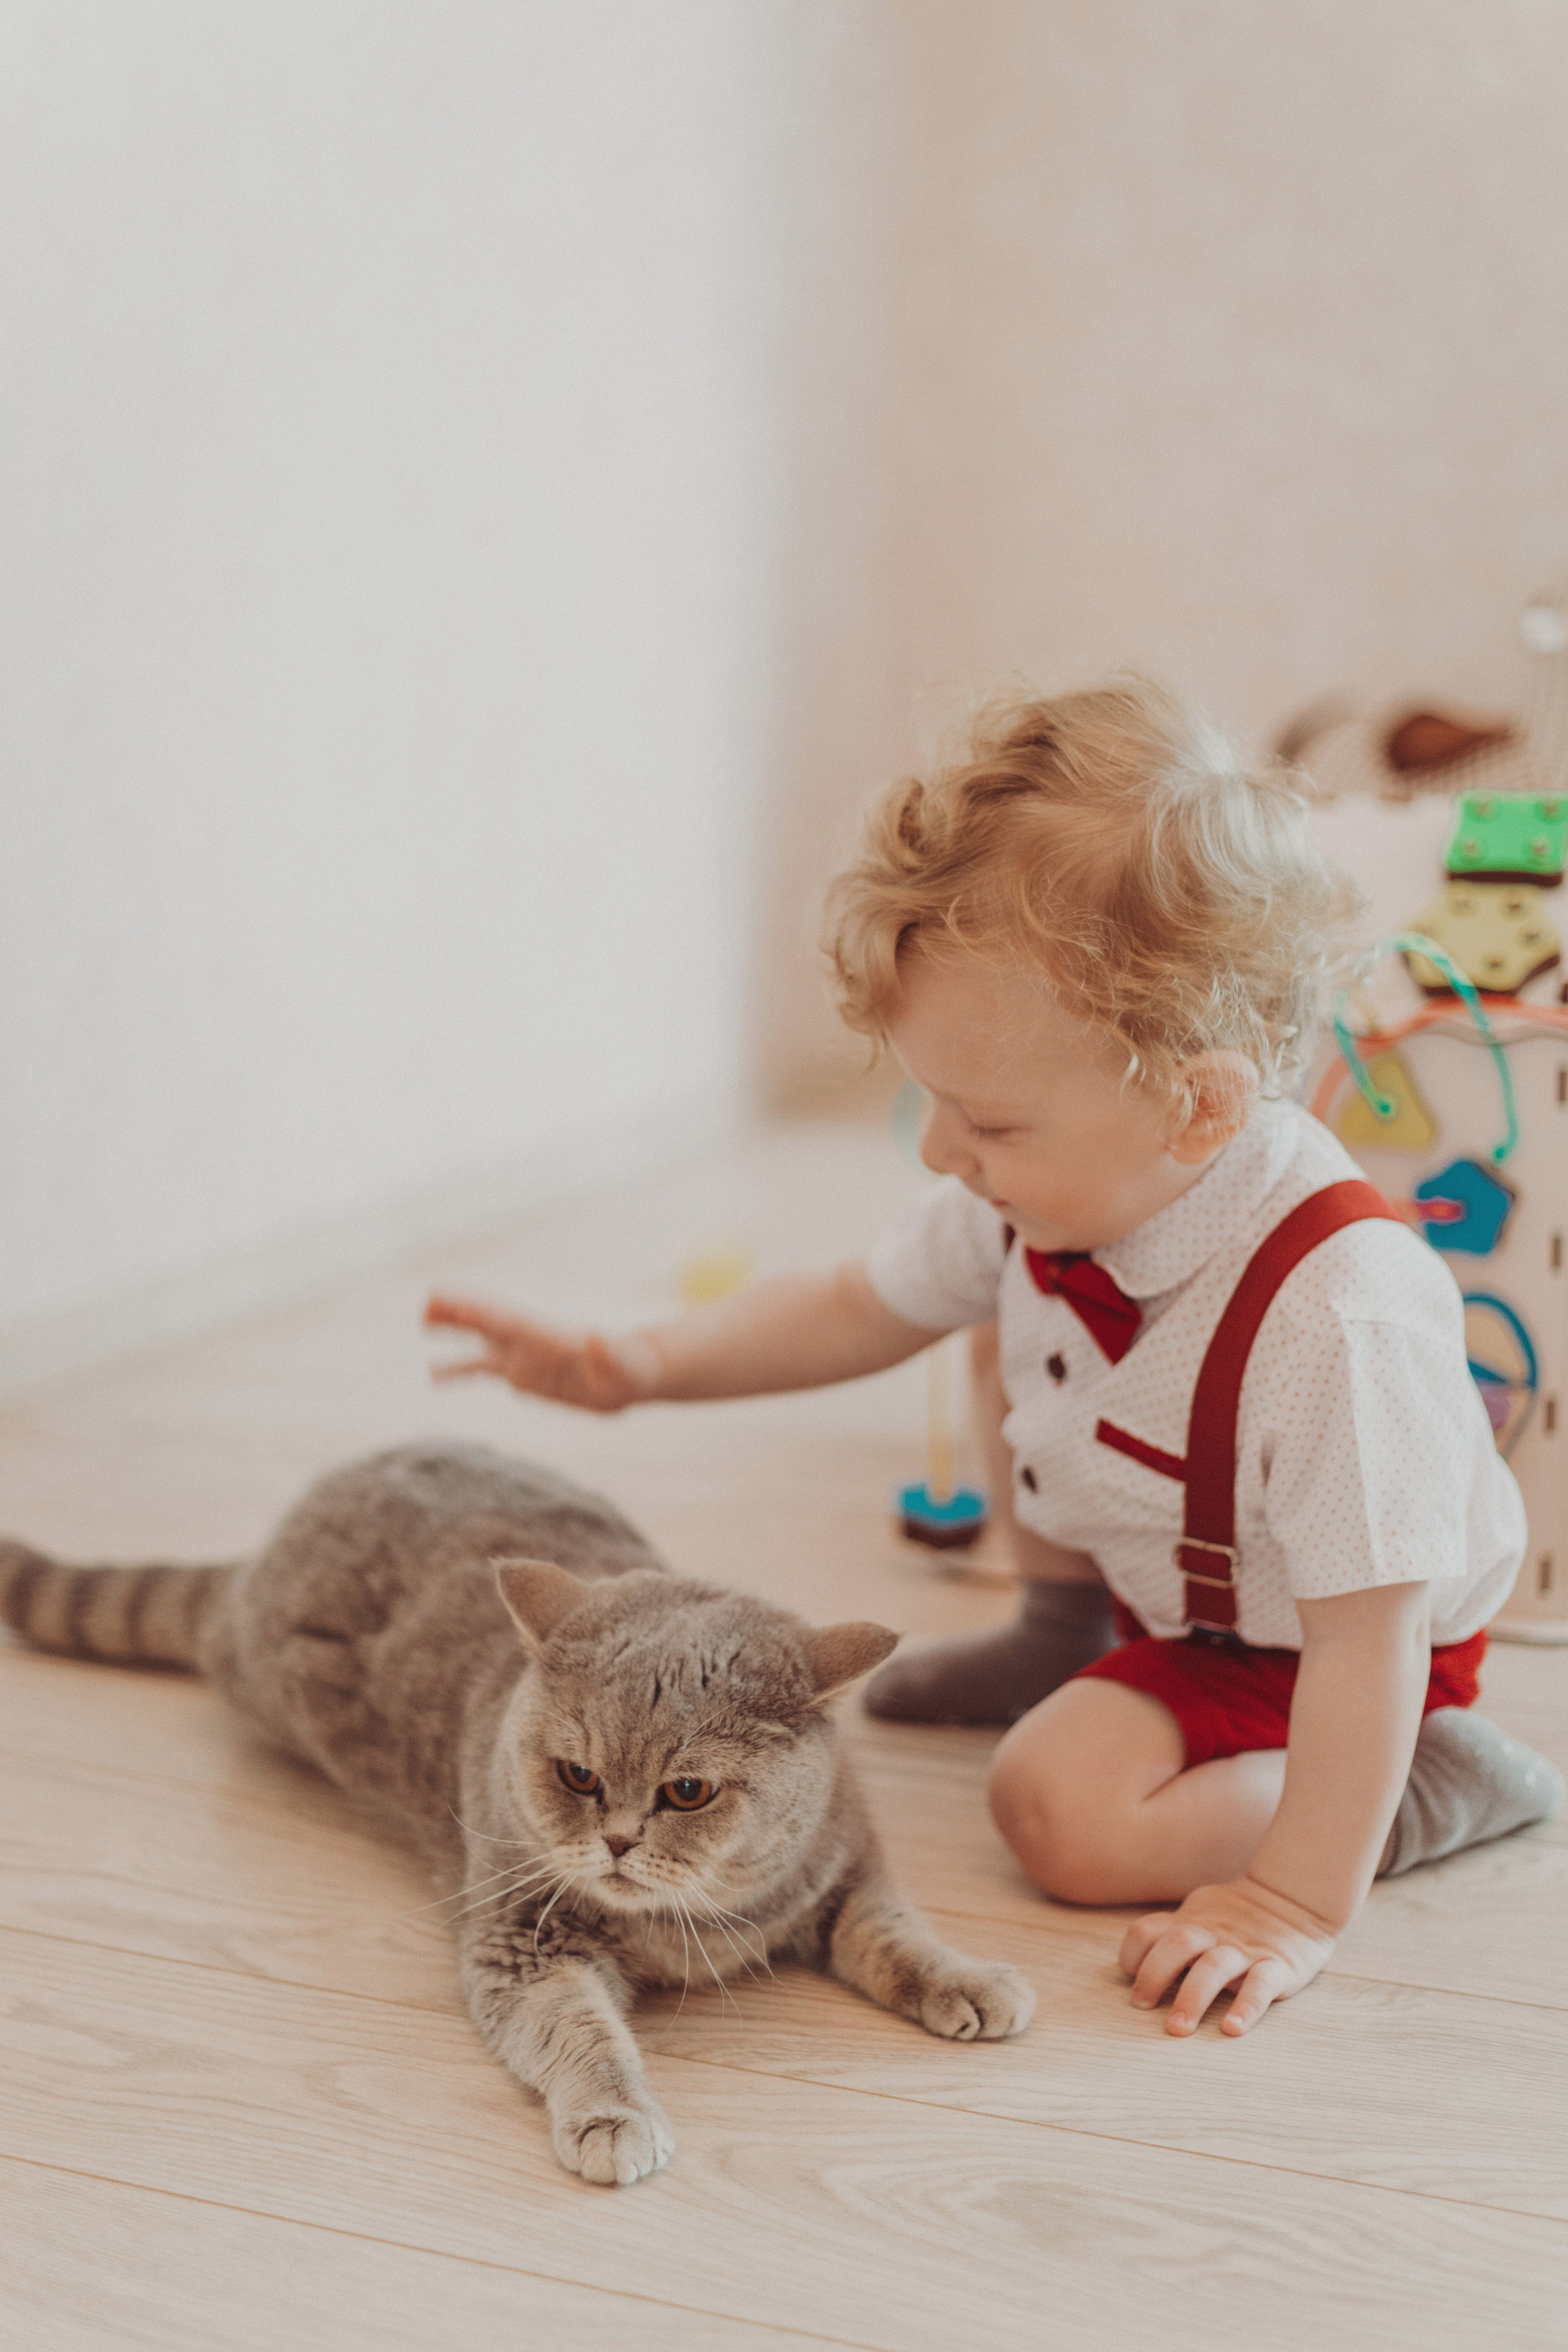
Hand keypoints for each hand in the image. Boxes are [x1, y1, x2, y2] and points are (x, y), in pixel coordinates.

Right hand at [423, 1294, 646, 1411]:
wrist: (632, 1374)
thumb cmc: (631, 1371)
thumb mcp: (626, 1367)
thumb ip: (610, 1355)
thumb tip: (600, 1339)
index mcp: (551, 1338)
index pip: (510, 1321)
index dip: (482, 1311)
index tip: (454, 1300)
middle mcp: (531, 1342)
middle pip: (490, 1321)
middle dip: (461, 1310)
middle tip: (431, 1298)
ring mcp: (523, 1355)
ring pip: (480, 1339)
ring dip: (454, 1329)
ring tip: (424, 1321)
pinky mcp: (521, 1374)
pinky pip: (482, 1370)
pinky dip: (458, 1369)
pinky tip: (433, 1373)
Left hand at [1118, 1874, 1337, 2037]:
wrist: (1294, 1897)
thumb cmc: (1237, 1914)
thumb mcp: (1201, 1912)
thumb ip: (1173, 1932)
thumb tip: (1133, 1964)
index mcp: (1192, 1921)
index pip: (1151, 1929)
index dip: (1134, 1951)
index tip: (1127, 1974)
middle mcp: (1215, 1933)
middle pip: (1178, 1944)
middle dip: (1155, 1974)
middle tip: (1141, 2005)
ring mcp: (1246, 1950)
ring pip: (1214, 1967)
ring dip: (1192, 1998)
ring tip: (1178, 2029)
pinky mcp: (1279, 1966)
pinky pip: (1261, 1985)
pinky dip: (1246, 2007)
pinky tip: (1232, 2029)